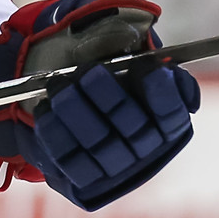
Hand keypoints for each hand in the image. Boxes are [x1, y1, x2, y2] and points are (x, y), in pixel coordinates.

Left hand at [0, 0, 199, 209]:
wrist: (56, 90)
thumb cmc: (96, 62)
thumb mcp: (113, 42)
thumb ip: (128, 37)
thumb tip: (145, 46)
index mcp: (166, 118)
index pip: (172, 110)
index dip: (164, 93)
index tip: (148, 70)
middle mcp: (146, 148)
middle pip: (135, 129)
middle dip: (111, 99)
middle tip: (90, 74)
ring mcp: (115, 167)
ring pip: (101, 146)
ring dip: (79, 116)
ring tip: (61, 88)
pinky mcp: (82, 180)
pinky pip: (70, 161)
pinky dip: (57, 136)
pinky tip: (46, 111)